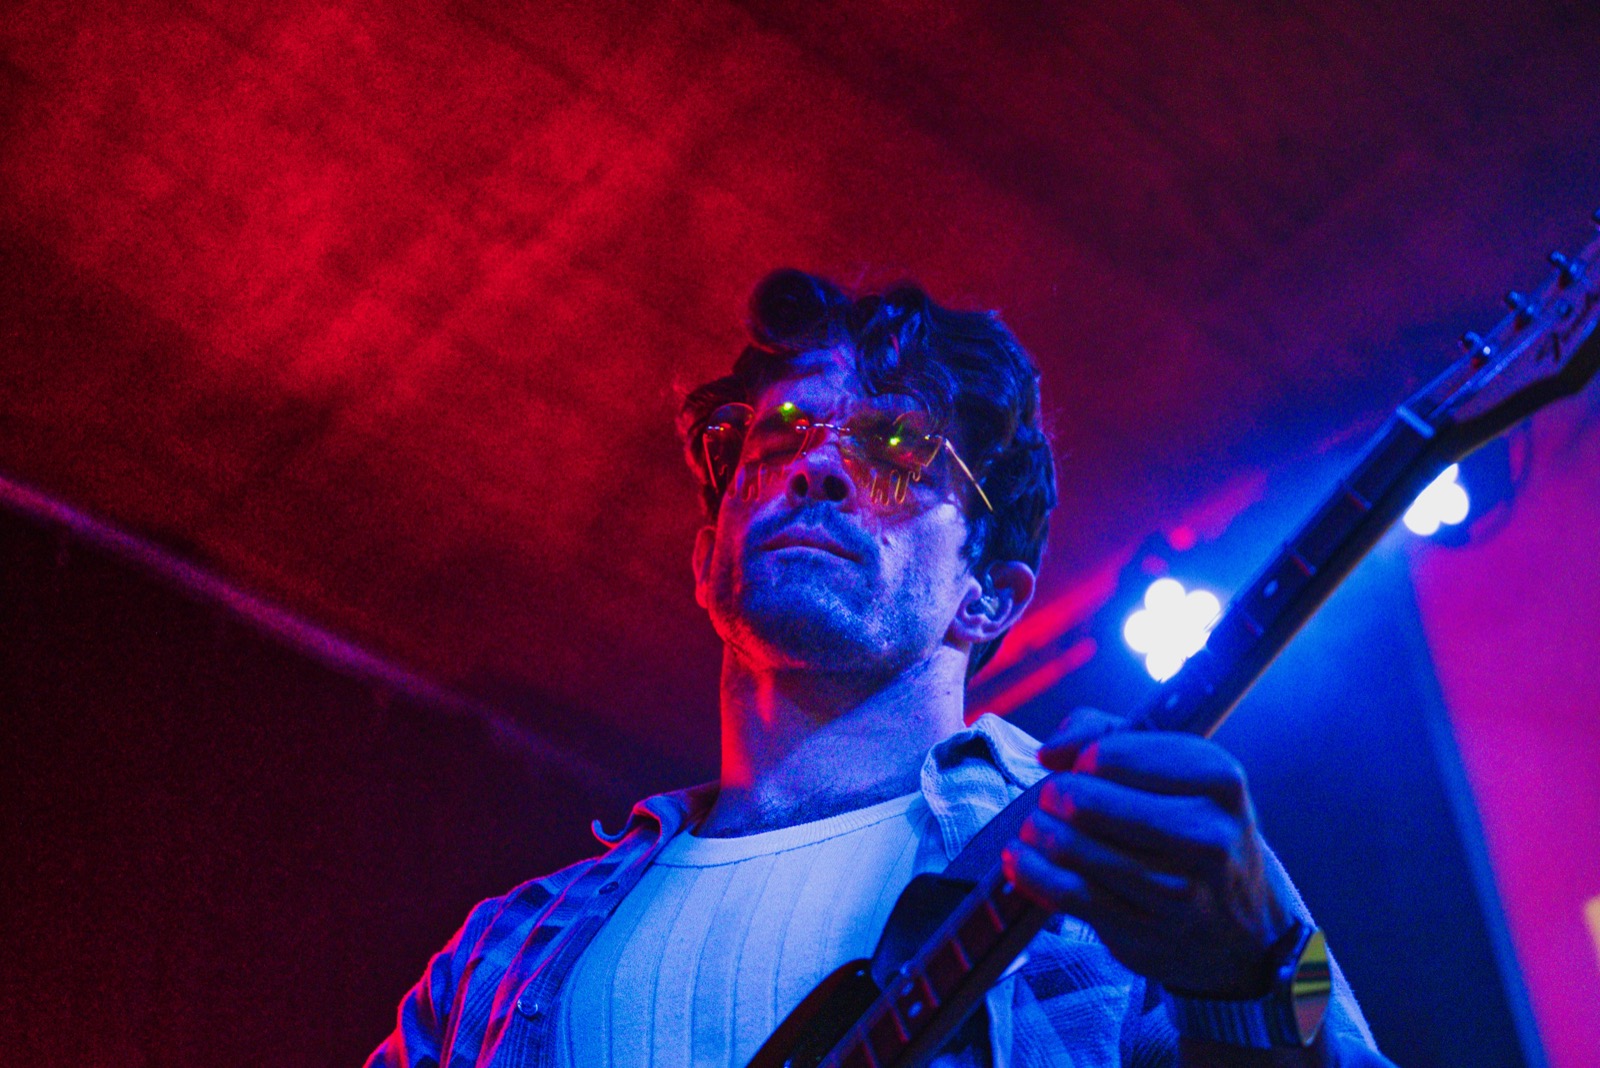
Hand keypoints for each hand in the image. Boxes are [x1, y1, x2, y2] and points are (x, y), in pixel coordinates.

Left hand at [1001, 708, 1295, 997]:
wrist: (1244, 923)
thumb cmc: (1194, 826)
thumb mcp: (1172, 766)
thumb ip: (1104, 733)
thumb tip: (1051, 752)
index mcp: (1216, 778)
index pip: (1106, 756)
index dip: (1080, 761)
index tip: (1083, 770)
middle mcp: (1206, 834)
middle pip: (1081, 802)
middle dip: (1052, 797)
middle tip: (1054, 801)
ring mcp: (1179, 889)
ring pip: (1068, 847)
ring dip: (1037, 832)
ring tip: (1038, 828)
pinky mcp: (1147, 930)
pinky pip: (1065, 892)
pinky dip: (1030, 871)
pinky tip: (1021, 857)